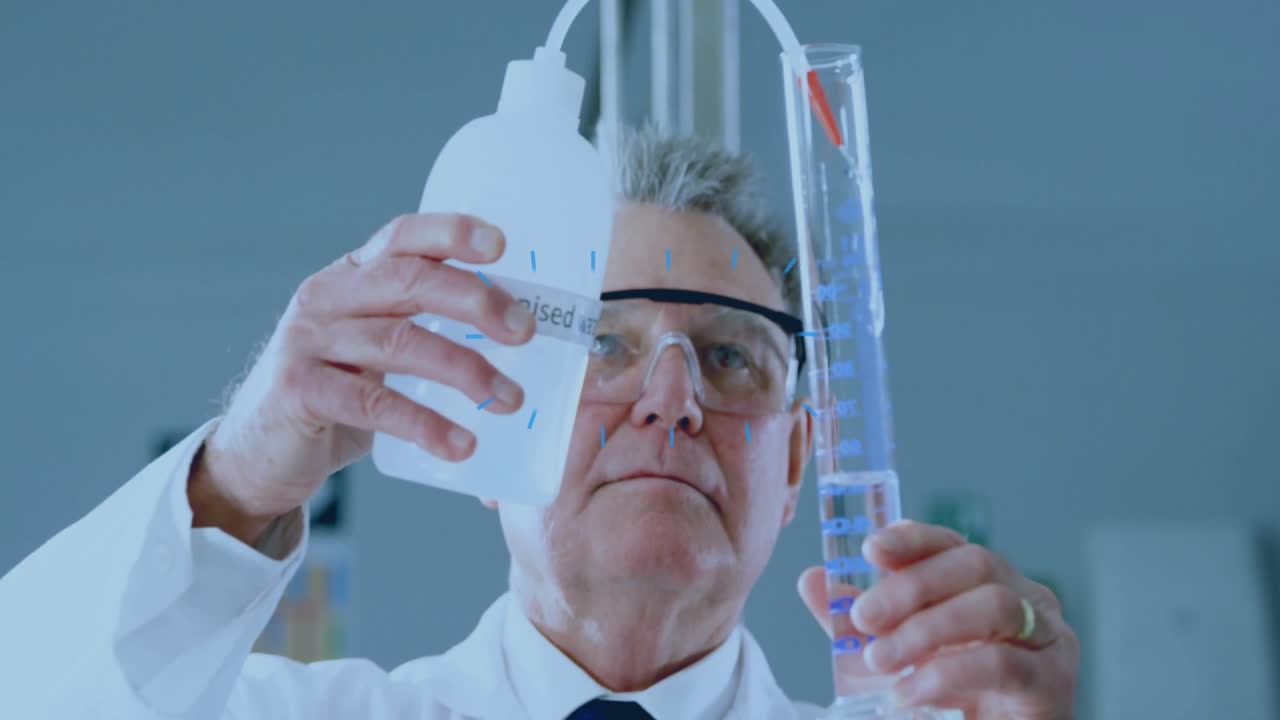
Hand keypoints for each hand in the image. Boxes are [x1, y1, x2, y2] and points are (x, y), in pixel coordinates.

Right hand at [190, 214, 535, 541]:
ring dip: (465, 370)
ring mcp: (308, 341)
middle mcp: (327, 297)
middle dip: (476, 301)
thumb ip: (427, 326)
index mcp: (352, 276)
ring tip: (509, 400)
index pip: (402, 237)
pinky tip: (461, 443)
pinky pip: (373, 403)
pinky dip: (425, 424)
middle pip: (409, 281)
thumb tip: (520, 331)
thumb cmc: (339, 394)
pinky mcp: (298, 390)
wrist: (262, 453)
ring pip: (399, 343)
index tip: (500, 245)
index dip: (451, 233)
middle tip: (525, 332)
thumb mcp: (379, 348)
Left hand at [798, 520, 1078, 718]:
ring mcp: (1047, 638)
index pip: (952, 543)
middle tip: (864, 618)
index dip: (913, 539)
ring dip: (927, 628)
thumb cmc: (943, 705)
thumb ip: (855, 623)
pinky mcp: (1052, 684)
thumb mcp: (889, 660)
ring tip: (882, 659)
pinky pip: (1003, 662)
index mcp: (985, 584)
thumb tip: (812, 580)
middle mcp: (1025, 599)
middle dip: (912, 586)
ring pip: (993, 604)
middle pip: (976, 562)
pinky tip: (910, 692)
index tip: (871, 548)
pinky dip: (947, 673)